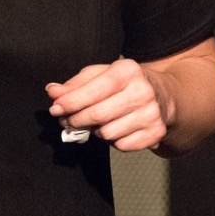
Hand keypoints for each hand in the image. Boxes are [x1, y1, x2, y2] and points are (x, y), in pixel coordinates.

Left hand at [46, 58, 169, 152]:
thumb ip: (74, 84)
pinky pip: (121, 146)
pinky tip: (114, 128)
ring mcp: (152, 113)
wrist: (162, 95)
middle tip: (67, 121)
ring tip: (95, 123)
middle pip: (98, 115)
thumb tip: (52, 91)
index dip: (70, 102)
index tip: (56, 109)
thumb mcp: (100, 75)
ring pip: (108, 133)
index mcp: (127, 70)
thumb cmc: (124, 84)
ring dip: (95, 131)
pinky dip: (112, 141)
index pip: (93, 90)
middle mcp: (143, 90)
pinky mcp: (156, 132)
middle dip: (76, 120)